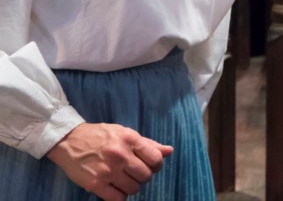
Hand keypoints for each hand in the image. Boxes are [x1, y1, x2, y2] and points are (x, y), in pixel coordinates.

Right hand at [46, 123, 172, 200]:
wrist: (69, 141)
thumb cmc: (101, 136)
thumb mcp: (125, 133)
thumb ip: (148, 144)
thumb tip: (169, 151)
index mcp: (129, 139)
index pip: (156, 159)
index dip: (156, 166)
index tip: (150, 166)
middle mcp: (120, 155)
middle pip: (146, 176)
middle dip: (144, 177)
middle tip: (135, 173)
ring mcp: (107, 171)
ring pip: (134, 188)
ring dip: (132, 187)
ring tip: (124, 180)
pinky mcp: (95, 184)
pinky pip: (118, 199)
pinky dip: (121, 197)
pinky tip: (116, 189)